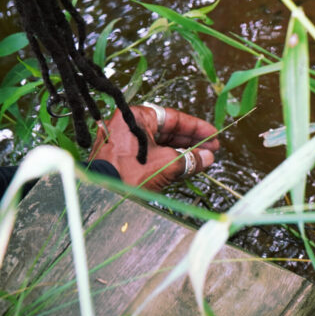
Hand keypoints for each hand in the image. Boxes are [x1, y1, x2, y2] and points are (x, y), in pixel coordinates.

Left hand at [90, 105, 218, 191]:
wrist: (100, 198)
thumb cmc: (128, 175)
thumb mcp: (165, 165)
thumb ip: (190, 159)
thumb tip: (208, 158)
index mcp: (135, 117)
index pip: (172, 118)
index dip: (196, 127)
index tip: (213, 135)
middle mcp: (127, 126)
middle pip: (167, 131)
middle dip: (191, 142)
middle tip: (211, 149)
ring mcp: (123, 142)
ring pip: (159, 144)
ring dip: (181, 152)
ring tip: (203, 159)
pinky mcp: (121, 158)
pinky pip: (149, 155)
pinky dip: (167, 160)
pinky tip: (185, 166)